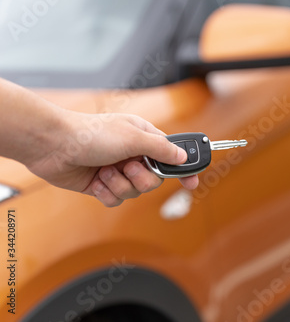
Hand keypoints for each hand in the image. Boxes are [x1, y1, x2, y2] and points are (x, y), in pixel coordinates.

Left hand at [26, 111, 198, 206]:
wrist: (53, 146)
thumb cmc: (91, 134)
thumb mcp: (133, 137)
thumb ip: (161, 149)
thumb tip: (182, 157)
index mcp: (143, 137)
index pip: (172, 154)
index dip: (183, 169)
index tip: (192, 183)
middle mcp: (132, 154)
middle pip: (154, 179)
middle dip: (140, 177)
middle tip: (127, 166)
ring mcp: (117, 170)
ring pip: (135, 192)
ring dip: (120, 184)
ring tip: (105, 171)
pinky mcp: (102, 185)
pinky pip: (116, 199)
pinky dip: (107, 192)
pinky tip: (96, 180)